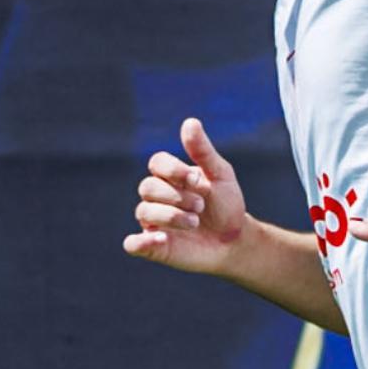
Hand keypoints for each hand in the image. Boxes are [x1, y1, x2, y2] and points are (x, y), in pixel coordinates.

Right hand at [123, 118, 248, 274]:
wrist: (235, 240)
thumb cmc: (226, 204)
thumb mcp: (220, 174)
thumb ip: (202, 151)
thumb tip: (190, 122)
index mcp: (171, 176)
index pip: (157, 163)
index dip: (173, 170)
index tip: (197, 180)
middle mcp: (158, 197)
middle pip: (147, 187)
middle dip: (175, 195)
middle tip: (200, 204)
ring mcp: (153, 221)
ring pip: (144, 212)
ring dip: (171, 215)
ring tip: (195, 221)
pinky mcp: (154, 246)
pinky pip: (132, 244)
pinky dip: (139, 242)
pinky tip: (161, 238)